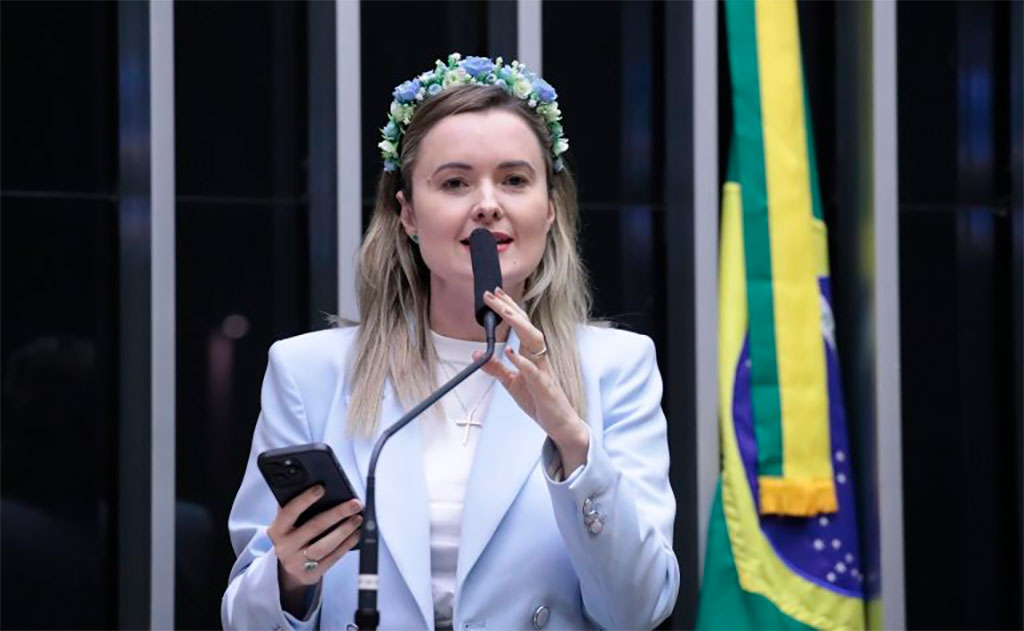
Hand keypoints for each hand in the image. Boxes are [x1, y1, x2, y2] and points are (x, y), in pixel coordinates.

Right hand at [267, 486, 361, 613]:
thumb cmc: (294, 535)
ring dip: (344, 530)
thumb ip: (297, 508)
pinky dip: (346, 545)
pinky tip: (356, 534)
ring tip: (358, 519)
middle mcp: (284, 546)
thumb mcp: (289, 523)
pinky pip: (332, 558)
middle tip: (355, 504)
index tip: (322, 488)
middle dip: (337, 513)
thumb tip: (322, 486)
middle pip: (314, 527)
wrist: (291, 567)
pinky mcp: (310, 574)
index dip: (305, 499)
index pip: (290, 511)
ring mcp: (296, 562)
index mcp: (277, 529)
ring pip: (324, 545)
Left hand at [475, 288, 588, 470]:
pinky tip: (512, 352)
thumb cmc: (539, 400)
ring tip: (504, 313)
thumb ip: (495, 368)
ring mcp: (543, 370)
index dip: (508, 308)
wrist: (559, 423)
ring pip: (533, 342)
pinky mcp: (544, 387)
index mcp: (531, 355)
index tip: (495, 294)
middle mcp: (539, 358)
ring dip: (518, 326)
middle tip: (494, 295)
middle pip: (526, 326)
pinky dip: (523, 361)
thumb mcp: (511, 382)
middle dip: (510, 309)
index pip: (520, 326)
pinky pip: (534, 371)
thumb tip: (478, 354)